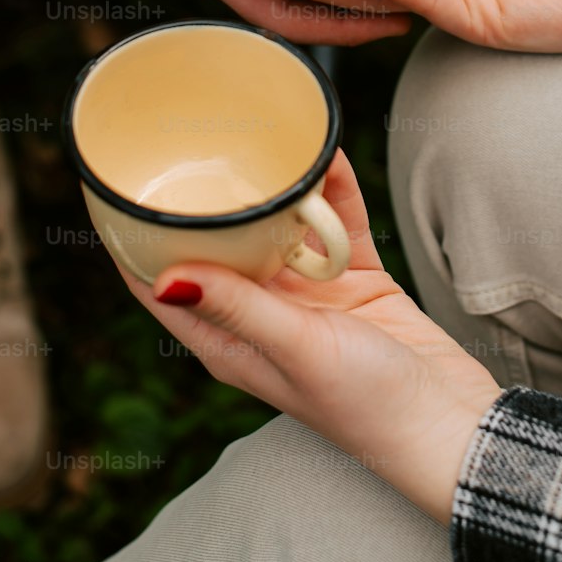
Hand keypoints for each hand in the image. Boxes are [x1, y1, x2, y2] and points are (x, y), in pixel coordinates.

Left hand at [121, 152, 500, 524]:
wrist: (453, 427)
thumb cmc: (369, 407)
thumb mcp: (297, 350)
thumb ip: (238, 307)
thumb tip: (166, 277)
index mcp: (229, 341)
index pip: (158, 285)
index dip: (129, 240)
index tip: (109, 189)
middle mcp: (261, 314)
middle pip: (217, 244)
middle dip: (205, 199)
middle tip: (190, 139)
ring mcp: (309, 295)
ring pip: (280, 224)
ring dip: (276, 186)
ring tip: (263, 134)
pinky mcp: (354, 279)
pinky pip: (337, 221)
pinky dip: (333, 189)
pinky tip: (327, 151)